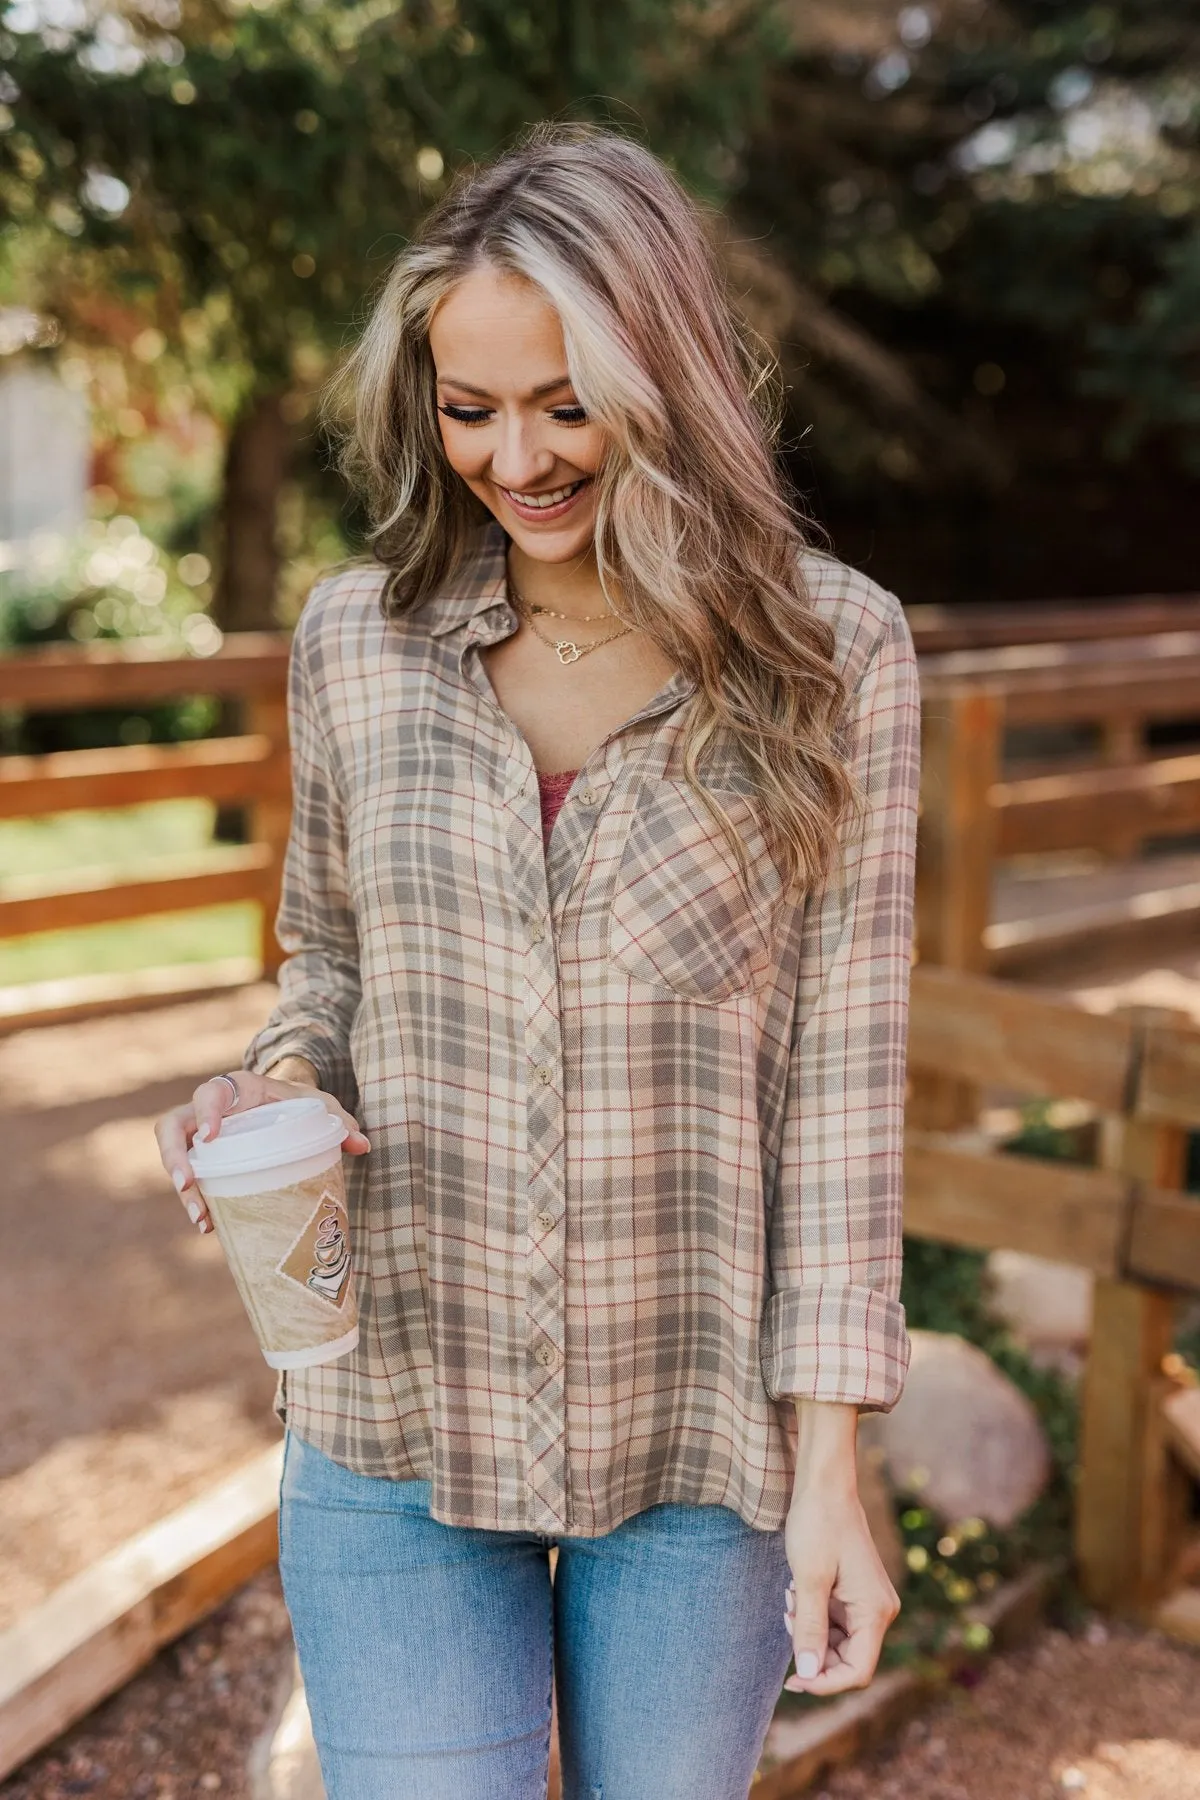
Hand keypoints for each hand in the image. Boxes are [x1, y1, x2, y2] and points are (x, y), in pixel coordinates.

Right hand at [154, 1062, 369, 1235]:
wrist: (284, 1105)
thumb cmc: (297, 1101)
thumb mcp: (319, 1105)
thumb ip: (338, 1120)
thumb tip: (362, 1145)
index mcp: (235, 1088)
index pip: (209, 1093)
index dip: (205, 1112)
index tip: (212, 1136)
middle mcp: (208, 1110)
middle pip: (172, 1127)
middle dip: (174, 1158)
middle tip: (188, 1185)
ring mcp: (200, 1136)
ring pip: (175, 1157)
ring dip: (184, 1190)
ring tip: (202, 1219)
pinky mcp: (202, 1160)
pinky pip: (188, 1178)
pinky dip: (197, 1201)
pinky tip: (210, 1225)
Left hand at [782, 1479, 900, 1697]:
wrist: (825, 1486)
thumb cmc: (818, 1526)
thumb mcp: (808, 1580)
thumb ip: (809, 1629)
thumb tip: (807, 1675)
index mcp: (875, 1612)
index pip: (857, 1671)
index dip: (824, 1683)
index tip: (791, 1679)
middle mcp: (879, 1611)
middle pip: (848, 1660)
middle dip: (813, 1652)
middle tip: (787, 1619)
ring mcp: (868, 1602)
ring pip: (839, 1643)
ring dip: (810, 1632)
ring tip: (790, 1600)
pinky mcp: (855, 1594)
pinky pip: (836, 1623)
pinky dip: (813, 1618)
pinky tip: (796, 1593)